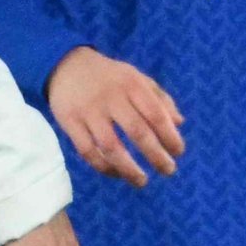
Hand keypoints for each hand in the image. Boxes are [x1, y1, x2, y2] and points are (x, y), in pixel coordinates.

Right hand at [46, 45, 183, 183]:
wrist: (66, 65)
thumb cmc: (110, 76)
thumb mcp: (137, 78)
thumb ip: (160, 99)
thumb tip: (179, 124)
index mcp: (132, 85)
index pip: (156, 114)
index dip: (169, 136)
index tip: (178, 152)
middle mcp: (112, 98)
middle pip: (137, 132)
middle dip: (156, 156)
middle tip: (168, 170)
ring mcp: (89, 111)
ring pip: (111, 147)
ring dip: (129, 168)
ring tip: (142, 181)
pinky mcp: (69, 122)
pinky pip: (87, 151)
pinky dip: (103, 166)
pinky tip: (116, 173)